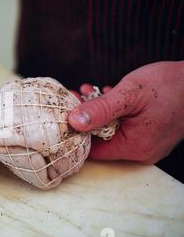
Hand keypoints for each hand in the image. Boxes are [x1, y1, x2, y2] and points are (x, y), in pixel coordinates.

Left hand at [68, 61, 183, 163]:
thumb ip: (101, 109)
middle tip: (75, 96)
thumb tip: (73, 122)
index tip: (66, 111)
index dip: (76, 131)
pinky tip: (106, 94)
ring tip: (88, 91)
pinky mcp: (149, 134)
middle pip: (100, 140)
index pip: (92, 150)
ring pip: (110, 131)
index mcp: (134, 147)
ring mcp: (146, 144)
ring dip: (97, 111)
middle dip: (85, 117)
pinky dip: (113, 112)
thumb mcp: (129, 94)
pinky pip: (123, 127)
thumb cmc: (170, 85)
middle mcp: (140, 151)